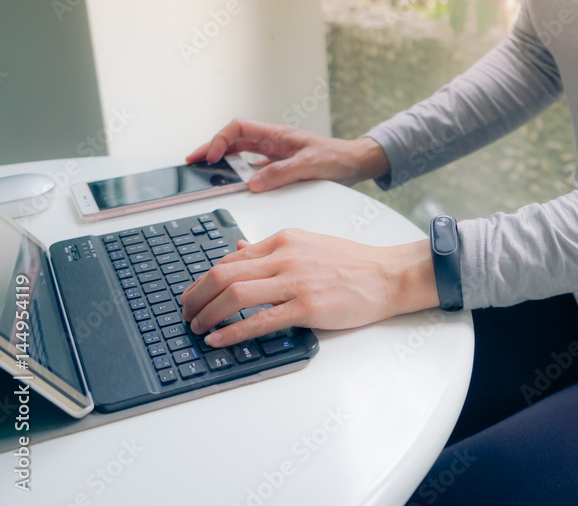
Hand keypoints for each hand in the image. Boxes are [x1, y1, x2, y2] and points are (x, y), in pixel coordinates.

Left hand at [179, 229, 438, 346]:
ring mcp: (296, 281)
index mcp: (284, 240)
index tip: (194, 294)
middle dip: (196, 296)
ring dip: (208, 314)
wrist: (389, 274)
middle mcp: (285, 256)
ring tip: (197, 328)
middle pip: (224, 274)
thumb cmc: (354, 262)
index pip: (231, 258)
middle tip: (185, 313)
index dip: (204, 279)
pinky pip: (260, 320)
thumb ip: (273, 248)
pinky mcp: (308, 307)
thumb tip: (240, 247)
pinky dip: (233, 332)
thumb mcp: (308, 243)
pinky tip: (219, 340)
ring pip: (235, 294)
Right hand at [186, 118, 389, 191]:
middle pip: (233, 138)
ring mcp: (275, 152)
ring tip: (204, 168)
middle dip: (212, 147)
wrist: (355, 163)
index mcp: (276, 134)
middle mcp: (273, 140)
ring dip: (222, 157)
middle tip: (193, 161)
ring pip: (241, 150)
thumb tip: (252, 183)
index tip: (211, 156)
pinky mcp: (280, 163)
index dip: (220, 140)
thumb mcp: (308, 166)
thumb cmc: (336, 158)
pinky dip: (238, 169)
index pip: (238, 128)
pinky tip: (232, 179)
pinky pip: (252, 163)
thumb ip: (280, 173)